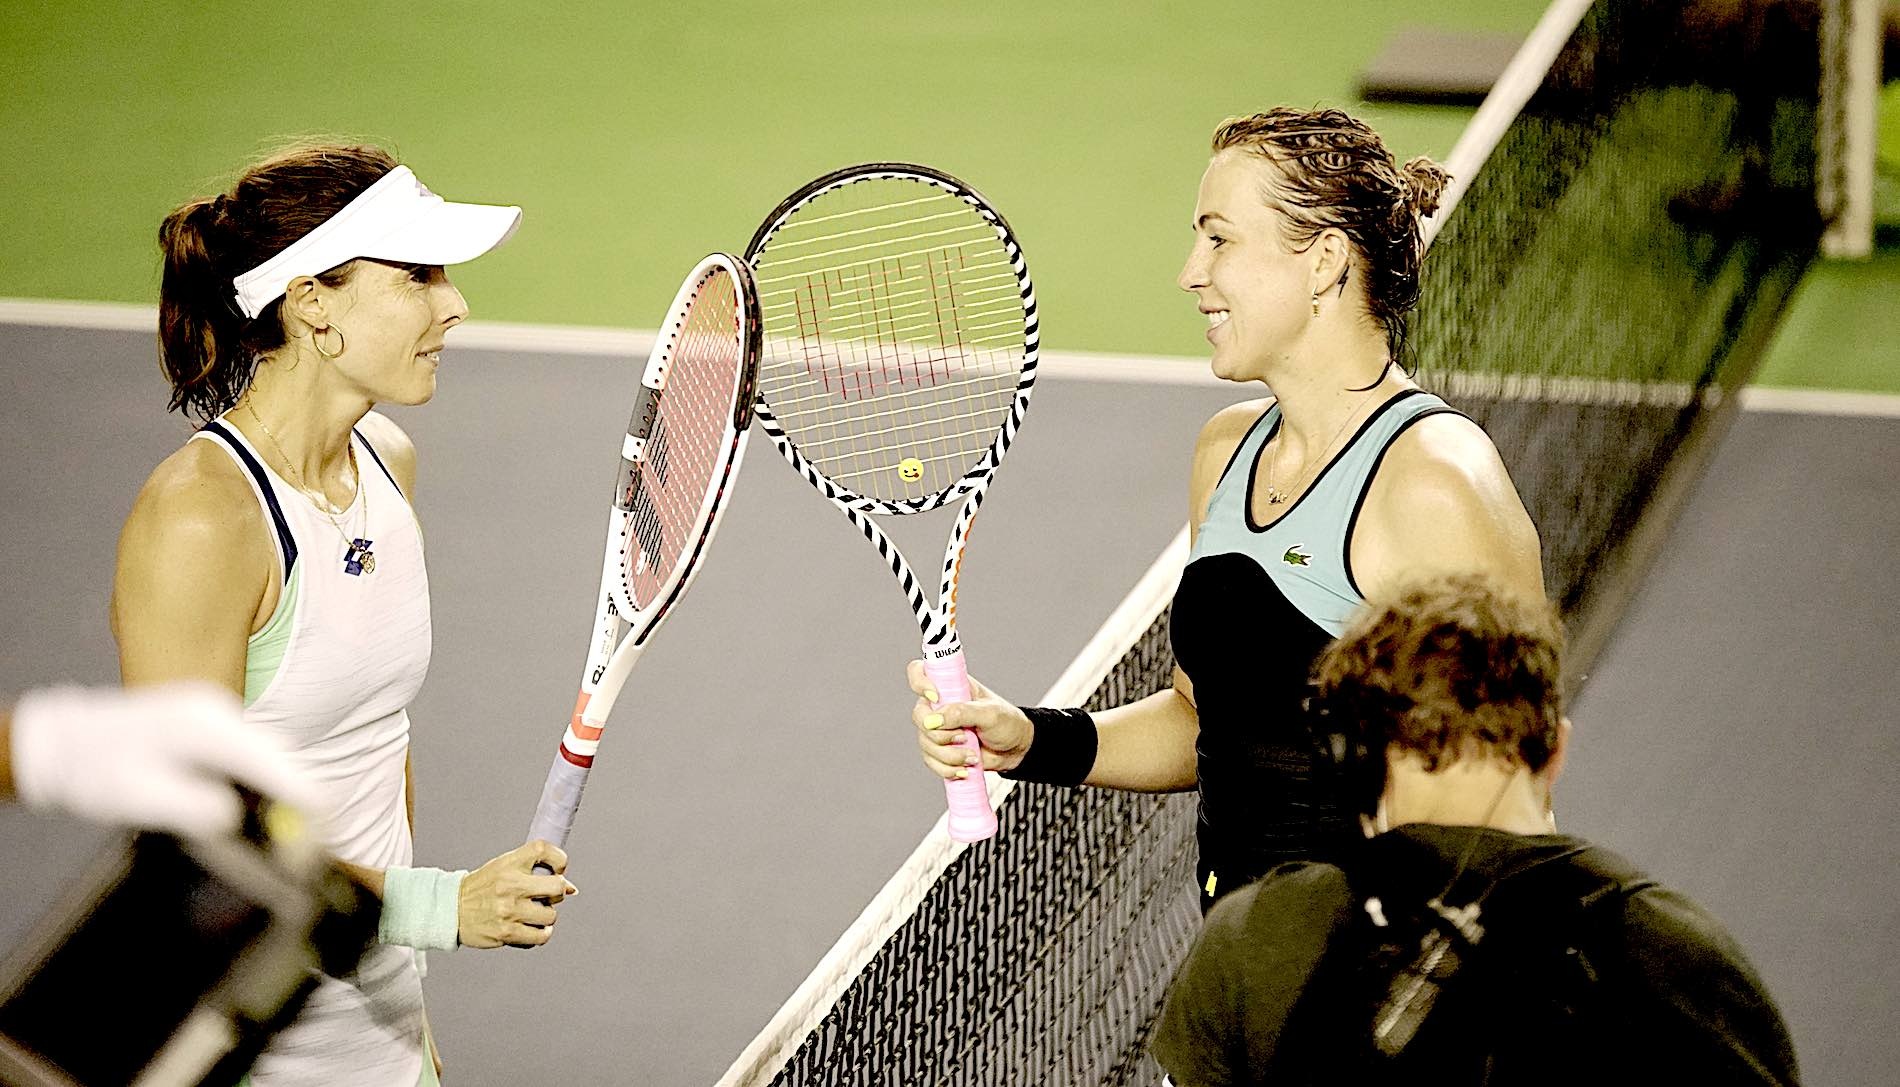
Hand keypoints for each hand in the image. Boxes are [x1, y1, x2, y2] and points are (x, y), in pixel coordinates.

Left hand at [7, 682, 319, 835]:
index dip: (304, 794)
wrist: (64, 744)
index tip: (326, 822)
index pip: (274, 760)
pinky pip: (249, 756)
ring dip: (277, 791)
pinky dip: (258, 782)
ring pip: (266, 756)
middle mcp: (217, 713)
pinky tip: (248, 807)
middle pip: (279, 757)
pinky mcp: (210, 727)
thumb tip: (237, 821)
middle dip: (297, 798)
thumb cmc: (96, 770)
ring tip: (280, 832)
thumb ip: (195, 809)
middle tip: (304, 843)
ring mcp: (215, 715)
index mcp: (206, 726)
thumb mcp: (141, 798)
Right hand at [457, 840, 576, 948]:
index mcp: (509, 864)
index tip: (558, 868)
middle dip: (558, 892)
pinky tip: (533, 928)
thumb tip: (571, 888)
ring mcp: (509, 910)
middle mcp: (510, 885)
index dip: (559, 859)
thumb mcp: (503, 867)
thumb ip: (534, 871)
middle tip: (548, 896)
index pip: (543, 850)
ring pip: (551, 915)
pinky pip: (540, 936)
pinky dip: (541, 933)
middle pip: (557, 886)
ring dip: (547, 916)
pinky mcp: (507, 933)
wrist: (451, 909)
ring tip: (534, 913)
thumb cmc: (481, 888)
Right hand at [907, 660, 1031, 778]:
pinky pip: (931, 760)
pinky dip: (947, 768)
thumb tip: (934, 719)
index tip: (935, 697)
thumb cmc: (1007, 723)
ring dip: (949, 755)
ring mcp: (938, 728)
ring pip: (925, 743)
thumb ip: (962, 712)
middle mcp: (940, 705)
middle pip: (919, 716)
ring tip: (972, 755)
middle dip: (941, 734)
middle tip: (965, 737)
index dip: (920, 682)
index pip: (919, 672)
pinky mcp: (940, 749)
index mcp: (951, 685)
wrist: (1015, 751)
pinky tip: (965, 768)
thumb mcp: (990, 714)